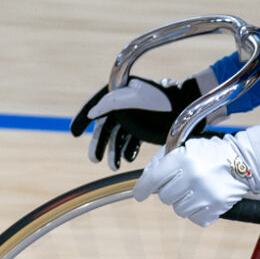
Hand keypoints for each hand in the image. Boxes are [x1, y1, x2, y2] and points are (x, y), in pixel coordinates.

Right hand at [69, 74, 214, 167]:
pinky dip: (127, 151)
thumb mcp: (137, 99)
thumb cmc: (162, 101)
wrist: (186, 108)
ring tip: (114, 167)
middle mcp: (125, 104)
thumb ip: (114, 103)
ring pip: (118, 136)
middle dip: (99, 143)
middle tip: (94, 159)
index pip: (97, 104)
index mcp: (120, 91)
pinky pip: (131, 142)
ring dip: (114, 152)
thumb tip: (93, 113)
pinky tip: (127, 160)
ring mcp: (135, 117)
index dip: (83, 117)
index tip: (74, 132)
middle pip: (106, 125)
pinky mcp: (144, 128)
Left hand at [133, 126, 259, 227]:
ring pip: (179, 210)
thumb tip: (147, 178)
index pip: (153, 178)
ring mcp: (205, 193)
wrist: (245, 160)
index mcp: (184, 158)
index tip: (140, 194)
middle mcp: (193, 176)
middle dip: (169, 192)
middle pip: (165, 197)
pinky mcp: (216, 207)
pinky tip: (204, 200)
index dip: (143, 188)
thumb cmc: (213, 154)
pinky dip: (197, 212)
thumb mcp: (187, 147)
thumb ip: (165, 160)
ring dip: (183, 203)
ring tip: (195, 191)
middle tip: (181, 185)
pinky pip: (195, 219)